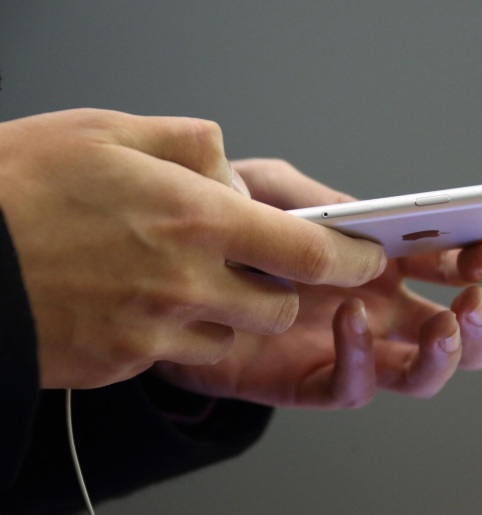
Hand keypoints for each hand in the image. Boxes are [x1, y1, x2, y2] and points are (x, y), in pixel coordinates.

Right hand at [0, 113, 384, 388]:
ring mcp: (155, 330)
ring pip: (236, 337)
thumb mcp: (110, 132)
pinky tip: (149, 302)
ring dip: (235, 314)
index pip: (307, 250)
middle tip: (259, 264)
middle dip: (283, 289)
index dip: (348, 256)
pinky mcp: (125, 361)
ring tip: (194, 280)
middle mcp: (186, 282)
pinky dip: (185, 332)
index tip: (364, 257)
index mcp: (194, 218)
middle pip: (282, 307)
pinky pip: (182, 353)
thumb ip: (190, 146)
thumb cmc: (20, 187)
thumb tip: (230, 170)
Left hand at [154, 159, 481, 407]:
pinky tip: (349, 319)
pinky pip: (350, 387)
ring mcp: (342, 348)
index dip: (473, 258)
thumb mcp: (265, 194)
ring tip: (442, 324)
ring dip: (443, 354)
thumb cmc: (217, 234)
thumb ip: (318, 202)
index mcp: (374, 263)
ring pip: (417, 372)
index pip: (443, 268)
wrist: (160, 279)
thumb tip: (369, 217)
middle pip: (450, 331)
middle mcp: (371, 308)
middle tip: (473, 295)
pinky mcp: (305, 380)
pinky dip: (362, 359)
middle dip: (480, 319)